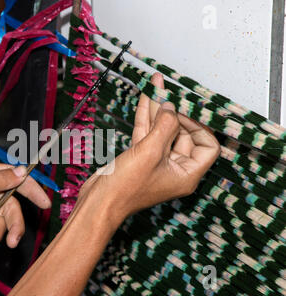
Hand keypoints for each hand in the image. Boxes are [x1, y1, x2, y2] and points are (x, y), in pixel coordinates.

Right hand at [79, 73, 219, 227]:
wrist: (98, 201)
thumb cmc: (125, 188)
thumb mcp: (150, 152)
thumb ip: (165, 126)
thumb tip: (171, 108)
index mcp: (186, 174)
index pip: (207, 146)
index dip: (198, 127)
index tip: (183, 114)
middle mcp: (174, 168)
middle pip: (182, 133)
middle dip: (175, 112)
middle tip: (169, 92)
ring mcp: (156, 162)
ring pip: (161, 130)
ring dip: (158, 108)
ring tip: (157, 84)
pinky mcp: (140, 158)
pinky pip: (147, 133)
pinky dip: (146, 116)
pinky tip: (146, 97)